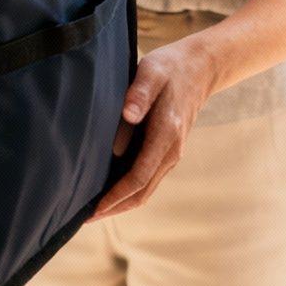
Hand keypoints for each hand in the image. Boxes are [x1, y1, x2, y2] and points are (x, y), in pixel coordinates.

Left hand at [91, 39, 218, 219]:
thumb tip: (128, 114)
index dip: (115, 195)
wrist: (200, 68)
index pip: (138, 177)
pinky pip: (147, 178)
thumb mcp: (152, 71)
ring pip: (145, 189)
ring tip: (92, 211)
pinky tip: (110, 190)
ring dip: (121, 203)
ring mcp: (170, 153)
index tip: (94, 208)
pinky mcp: (166, 151)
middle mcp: (171, 151)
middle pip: (142, 192)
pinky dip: (129, 190)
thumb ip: (139, 92)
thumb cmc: (171, 68)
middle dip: (114, 208)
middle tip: (84, 218)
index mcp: (165, 135)